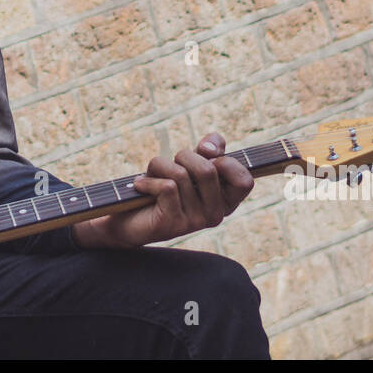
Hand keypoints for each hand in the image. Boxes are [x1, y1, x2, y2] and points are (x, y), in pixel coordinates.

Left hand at [71, 133, 252, 249]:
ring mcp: (195, 222)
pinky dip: (148, 180)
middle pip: (207, 169)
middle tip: (170, 165)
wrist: (128, 218)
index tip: (207, 158)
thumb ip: (211, 148)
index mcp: (226, 201)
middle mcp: (216, 215)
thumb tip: (210, 148)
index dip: (227, 162)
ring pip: (181, 174)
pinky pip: (166, 186)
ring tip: (151, 175)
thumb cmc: (163, 185)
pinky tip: (141, 186)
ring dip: (160, 166)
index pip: (245, 180)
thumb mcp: (190, 163)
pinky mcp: (173, 224)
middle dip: (183, 156)